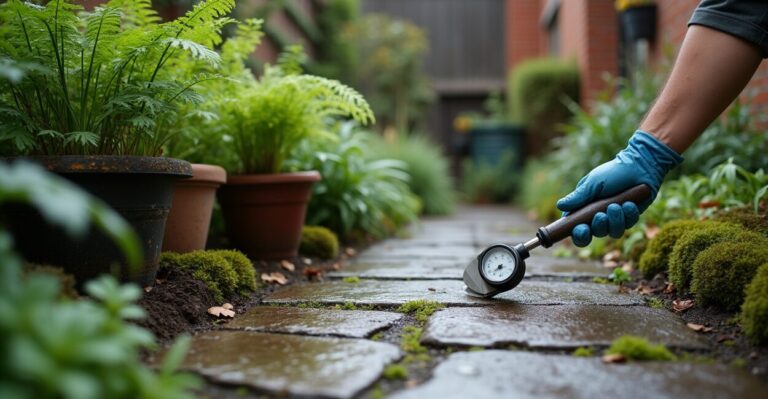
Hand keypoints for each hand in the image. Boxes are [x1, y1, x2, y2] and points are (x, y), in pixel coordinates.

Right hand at [556, 131, 682, 246]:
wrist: (639, 166)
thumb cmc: (612, 173)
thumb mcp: (592, 184)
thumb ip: (578, 197)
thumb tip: (559, 205)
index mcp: (585, 210)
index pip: (577, 230)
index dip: (578, 234)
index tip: (580, 229)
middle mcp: (598, 217)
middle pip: (594, 234)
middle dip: (598, 226)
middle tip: (600, 215)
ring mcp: (615, 219)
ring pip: (612, 232)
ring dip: (614, 220)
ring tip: (616, 205)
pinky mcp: (630, 218)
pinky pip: (628, 225)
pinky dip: (628, 214)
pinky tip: (629, 202)